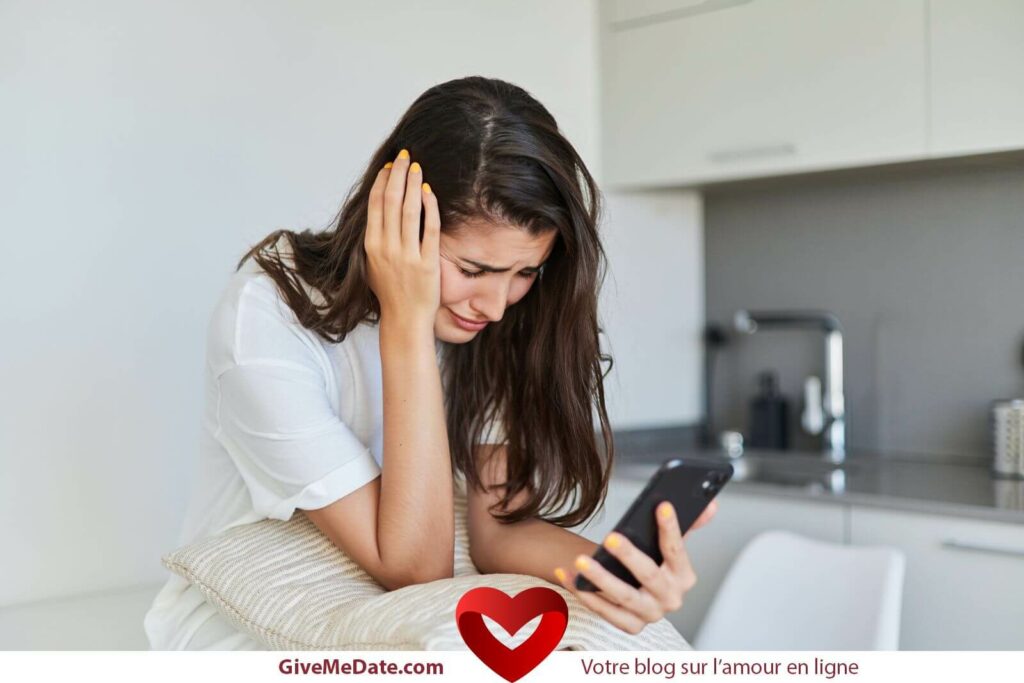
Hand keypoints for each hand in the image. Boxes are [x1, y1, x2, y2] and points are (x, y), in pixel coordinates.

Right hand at [364, 148, 440, 330]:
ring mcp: (407, 255)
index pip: (376, 205)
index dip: (383, 182)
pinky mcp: (426, 262)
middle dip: (398, 175)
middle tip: (405, 156)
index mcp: (371, 245)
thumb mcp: (373, 263)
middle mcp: (386, 248)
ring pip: (410, 211)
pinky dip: (430, 208)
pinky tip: (430, 193)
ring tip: (417, 168)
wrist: (405, 319)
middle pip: (391, 201)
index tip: (390, 166)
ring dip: (413, 185)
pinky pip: (429, 229)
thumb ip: (376, 238)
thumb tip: (379, 211)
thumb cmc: (390, 292)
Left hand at [554, 499, 718, 634]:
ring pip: (623, 596)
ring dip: (601, 578)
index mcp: (684, 577)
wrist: (639, 592)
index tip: (662, 505)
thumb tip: (709, 504)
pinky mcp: (629, 625)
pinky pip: (603, 611)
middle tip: (611, 537)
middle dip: (630, 555)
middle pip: (649, 576)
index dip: (670, 527)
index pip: (677, 550)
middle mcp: (670, 599)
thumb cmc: (655, 564)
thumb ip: (690, 524)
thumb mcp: (672, 546)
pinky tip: (568, 574)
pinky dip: (584, 592)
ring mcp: (649, 614)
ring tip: (581, 560)